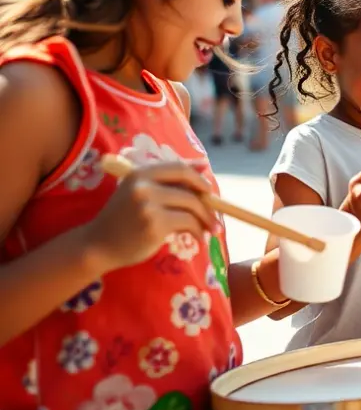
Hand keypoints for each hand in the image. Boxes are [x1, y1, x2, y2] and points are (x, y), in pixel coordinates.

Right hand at [85, 162, 215, 271]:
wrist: (97, 245)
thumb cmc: (122, 219)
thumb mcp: (140, 192)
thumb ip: (168, 179)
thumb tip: (203, 163)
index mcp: (140, 173)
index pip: (179, 168)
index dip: (198, 178)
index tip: (208, 191)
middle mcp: (144, 186)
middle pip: (189, 189)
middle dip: (207, 204)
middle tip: (215, 218)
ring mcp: (149, 205)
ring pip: (191, 206)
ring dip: (206, 220)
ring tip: (211, 230)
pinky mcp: (155, 225)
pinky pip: (188, 223)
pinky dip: (197, 231)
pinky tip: (198, 239)